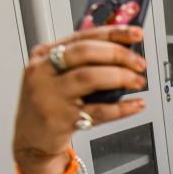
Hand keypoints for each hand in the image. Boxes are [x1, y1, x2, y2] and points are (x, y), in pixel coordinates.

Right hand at [13, 25, 147, 173]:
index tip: (137, 34)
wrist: (32, 140)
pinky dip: (122, 107)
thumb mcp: (57, 76)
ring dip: (120, 76)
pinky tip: (136, 104)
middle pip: (85, 52)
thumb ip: (83, 63)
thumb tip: (124, 54)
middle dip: (118, 54)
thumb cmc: (51, 104)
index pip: (83, 36)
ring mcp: (50, 96)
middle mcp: (43, 72)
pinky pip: (99, 111)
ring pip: (90, 77)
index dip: (114, 33)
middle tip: (140, 64)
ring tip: (138, 81)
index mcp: (44, 55)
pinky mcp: (61, 120)